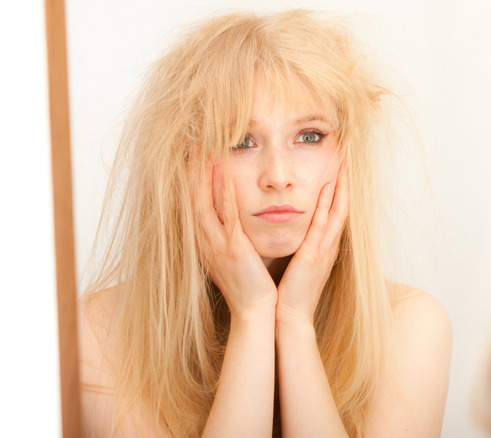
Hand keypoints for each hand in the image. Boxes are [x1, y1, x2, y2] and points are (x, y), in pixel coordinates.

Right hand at [189, 151, 276, 317]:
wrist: (254, 310)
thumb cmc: (248, 285)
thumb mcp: (233, 258)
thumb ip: (228, 238)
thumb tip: (230, 224)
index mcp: (205, 244)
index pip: (194, 205)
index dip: (191, 182)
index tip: (191, 159)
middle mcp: (205, 242)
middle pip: (193, 200)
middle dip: (192, 173)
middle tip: (192, 147)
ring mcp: (217, 245)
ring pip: (205, 203)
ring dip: (204, 176)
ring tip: (204, 151)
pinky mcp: (233, 248)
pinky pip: (227, 216)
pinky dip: (224, 193)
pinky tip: (225, 174)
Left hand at [276, 166, 348, 325]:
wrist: (290, 317)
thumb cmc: (291, 292)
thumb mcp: (300, 263)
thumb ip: (302, 245)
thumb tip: (298, 230)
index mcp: (325, 246)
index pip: (337, 211)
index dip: (341, 189)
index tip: (340, 167)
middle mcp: (330, 244)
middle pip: (343, 206)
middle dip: (346, 182)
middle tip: (348, 157)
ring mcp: (325, 249)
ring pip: (338, 211)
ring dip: (342, 187)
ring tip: (344, 164)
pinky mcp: (314, 255)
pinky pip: (323, 225)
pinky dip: (327, 205)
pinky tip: (328, 188)